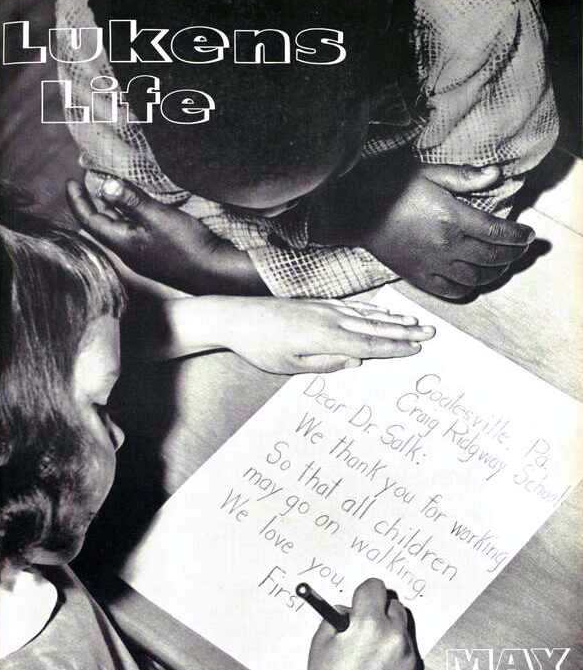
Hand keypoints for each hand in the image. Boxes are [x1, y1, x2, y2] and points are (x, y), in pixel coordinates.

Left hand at [66, 178, 265, 294]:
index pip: (89, 220)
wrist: (213, 271)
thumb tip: (104, 184)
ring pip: (120, 227)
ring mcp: (144, 254)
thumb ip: (130, 199)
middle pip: (102, 224)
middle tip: (88, 181)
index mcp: (122, 243)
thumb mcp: (156, 216)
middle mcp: (128, 251)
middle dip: (93, 202)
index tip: (71, 181)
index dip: (77, 200)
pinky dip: (130, 214)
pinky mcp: (158, 253)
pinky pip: (136, 230)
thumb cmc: (185, 245)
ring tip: (109, 188)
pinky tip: (139, 206)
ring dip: (113, 207)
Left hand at [224, 298, 434, 373]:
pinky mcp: (317, 303)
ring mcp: (324, 308)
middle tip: (431, 333)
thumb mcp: (291, 366)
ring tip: (416, 322)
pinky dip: (372, 309)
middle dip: (405, 331)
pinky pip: (353, 307)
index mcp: (325, 337)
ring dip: (394, 318)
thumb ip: (327, 364)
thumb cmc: (261, 347)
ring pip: (367, 315)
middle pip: (375, 326)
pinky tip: (383, 311)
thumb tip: (358, 361)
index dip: (395, 347)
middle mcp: (329, 319)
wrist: (237, 317)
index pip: (368, 345)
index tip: (417, 349)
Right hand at [292, 579, 418, 669]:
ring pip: (402, 628)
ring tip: (370, 649)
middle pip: (394, 605)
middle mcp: (394, 637)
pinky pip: (407, 650)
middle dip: (379, 610)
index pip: (375, 587)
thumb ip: (338, 617)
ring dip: (389, 630)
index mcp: (369, 624)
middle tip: (364, 624)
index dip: (364, 592)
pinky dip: (395, 652)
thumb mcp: (322, 641)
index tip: (359, 600)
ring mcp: (408, 657)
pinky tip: (377, 667)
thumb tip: (350, 608)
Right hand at [311, 160, 534, 299]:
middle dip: (513, 254)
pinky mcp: (418, 276)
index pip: (499, 232)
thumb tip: (496, 174)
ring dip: (495, 274)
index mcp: (452, 218)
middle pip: (493, 258)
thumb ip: (465, 177)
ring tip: (501, 265)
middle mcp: (446, 246)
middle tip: (521, 249)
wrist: (354, 211)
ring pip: (476, 279)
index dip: (519, 235)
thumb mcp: (428, 172)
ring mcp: (432, 265)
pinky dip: (467, 290)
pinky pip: (450, 291)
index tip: (528, 234)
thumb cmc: (388, 187)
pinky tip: (472, 281)